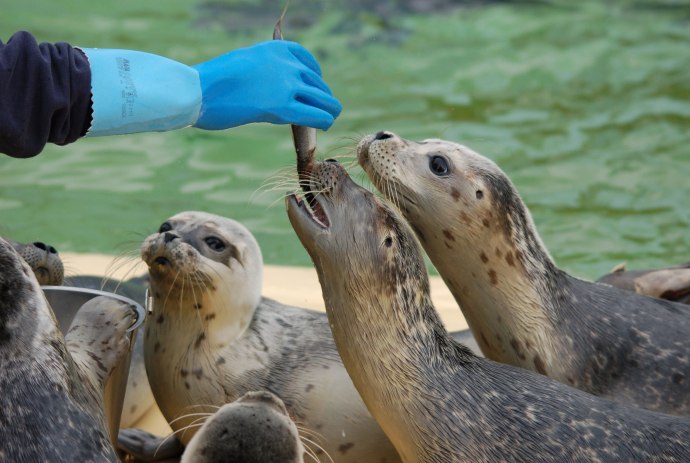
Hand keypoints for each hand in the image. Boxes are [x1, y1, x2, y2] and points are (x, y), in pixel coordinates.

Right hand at [192, 40, 341, 130]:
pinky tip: (327, 125)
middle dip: (322, 95)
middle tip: (325, 107)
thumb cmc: (212, 81)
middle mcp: (285, 64)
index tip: (316, 84)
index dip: (315, 75)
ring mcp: (286, 85)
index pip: (306, 59)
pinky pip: (315, 114)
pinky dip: (325, 120)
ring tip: (330, 117)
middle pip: (316, 81)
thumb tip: (270, 85)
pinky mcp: (283, 108)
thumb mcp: (243, 63)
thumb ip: (262, 70)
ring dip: (329, 108)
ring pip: (321, 98)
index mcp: (275, 48)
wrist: (199, 90)